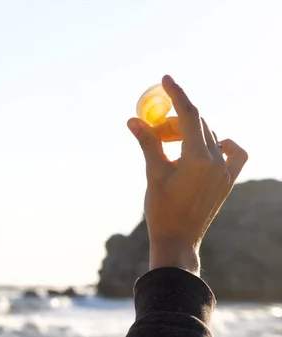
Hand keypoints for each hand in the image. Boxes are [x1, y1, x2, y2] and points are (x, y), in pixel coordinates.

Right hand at [127, 75, 247, 274]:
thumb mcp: (152, 173)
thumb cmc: (162, 210)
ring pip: (210, 135)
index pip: (190, 114)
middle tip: (154, 128)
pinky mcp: (228, 180)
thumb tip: (133, 120)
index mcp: (198, 158)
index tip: (165, 79)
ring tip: (168, 144)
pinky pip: (233, 152)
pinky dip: (219, 142)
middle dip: (174, 120)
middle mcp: (217, 161)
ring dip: (189, 131)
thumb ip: (148, 143)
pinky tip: (206, 147)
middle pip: (198, 124)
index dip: (177, 94)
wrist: (179, 240)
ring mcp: (226, 171)